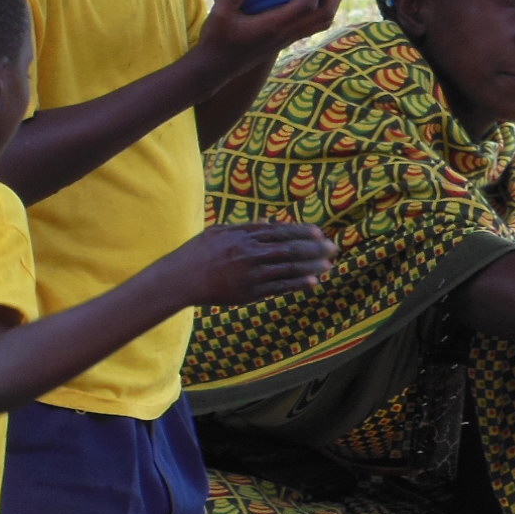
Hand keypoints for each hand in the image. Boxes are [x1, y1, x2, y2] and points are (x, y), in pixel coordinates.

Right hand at [169, 221, 336, 306]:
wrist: (181, 279)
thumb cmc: (199, 252)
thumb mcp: (220, 231)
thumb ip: (247, 227)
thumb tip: (269, 221)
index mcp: (242, 235)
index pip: (280, 231)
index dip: (302, 232)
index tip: (319, 233)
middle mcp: (249, 253)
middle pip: (289, 249)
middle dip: (314, 249)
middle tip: (333, 248)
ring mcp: (249, 274)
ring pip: (287, 269)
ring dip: (311, 267)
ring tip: (328, 265)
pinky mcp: (248, 293)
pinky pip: (277, 288)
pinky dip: (296, 284)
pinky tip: (312, 282)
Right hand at [193, 0, 345, 78]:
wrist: (216, 68)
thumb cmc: (216, 39)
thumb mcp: (221, 12)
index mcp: (274, 26)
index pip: (307, 5)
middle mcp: (287, 33)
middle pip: (325, 13)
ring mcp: (290, 38)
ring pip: (324, 20)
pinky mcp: (288, 39)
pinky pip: (316, 24)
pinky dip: (325, 5)